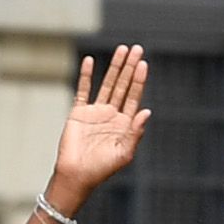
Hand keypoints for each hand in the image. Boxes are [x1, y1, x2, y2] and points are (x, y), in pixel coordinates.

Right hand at [50, 44, 150, 203]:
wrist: (76, 175)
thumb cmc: (101, 169)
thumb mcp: (124, 153)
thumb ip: (135, 133)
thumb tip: (147, 111)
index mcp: (124, 124)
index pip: (134, 97)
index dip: (139, 80)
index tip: (143, 64)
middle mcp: (111, 115)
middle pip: (123, 85)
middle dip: (130, 67)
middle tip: (137, 49)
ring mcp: (95, 112)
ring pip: (106, 84)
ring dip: (114, 67)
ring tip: (122, 50)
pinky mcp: (79, 113)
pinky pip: (83, 90)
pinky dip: (86, 76)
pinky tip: (90, 61)